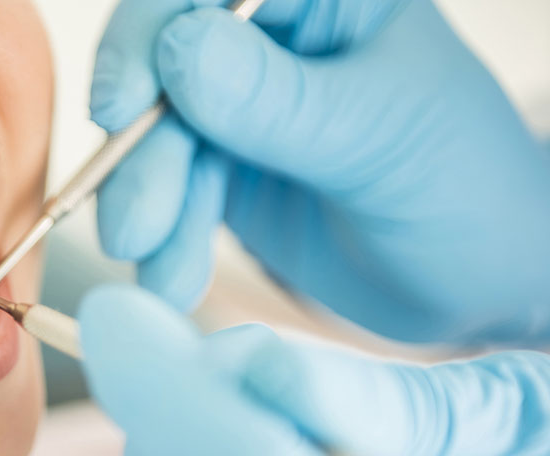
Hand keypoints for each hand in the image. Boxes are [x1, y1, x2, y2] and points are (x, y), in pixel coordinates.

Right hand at [91, 0, 549, 343]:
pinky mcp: (226, 167)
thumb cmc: (464, 192)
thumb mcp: (380, 140)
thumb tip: (177, 52)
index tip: (122, 108)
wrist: (474, 282)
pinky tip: (173, 280)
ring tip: (161, 277)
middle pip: (164, 65)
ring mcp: (244, 105)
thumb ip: (281, 102)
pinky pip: (170, 190)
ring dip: (148, 208)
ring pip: (157, 137)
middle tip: (132, 229)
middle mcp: (274, 39)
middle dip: (143, 152)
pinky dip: (165, 238)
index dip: (150, 33)